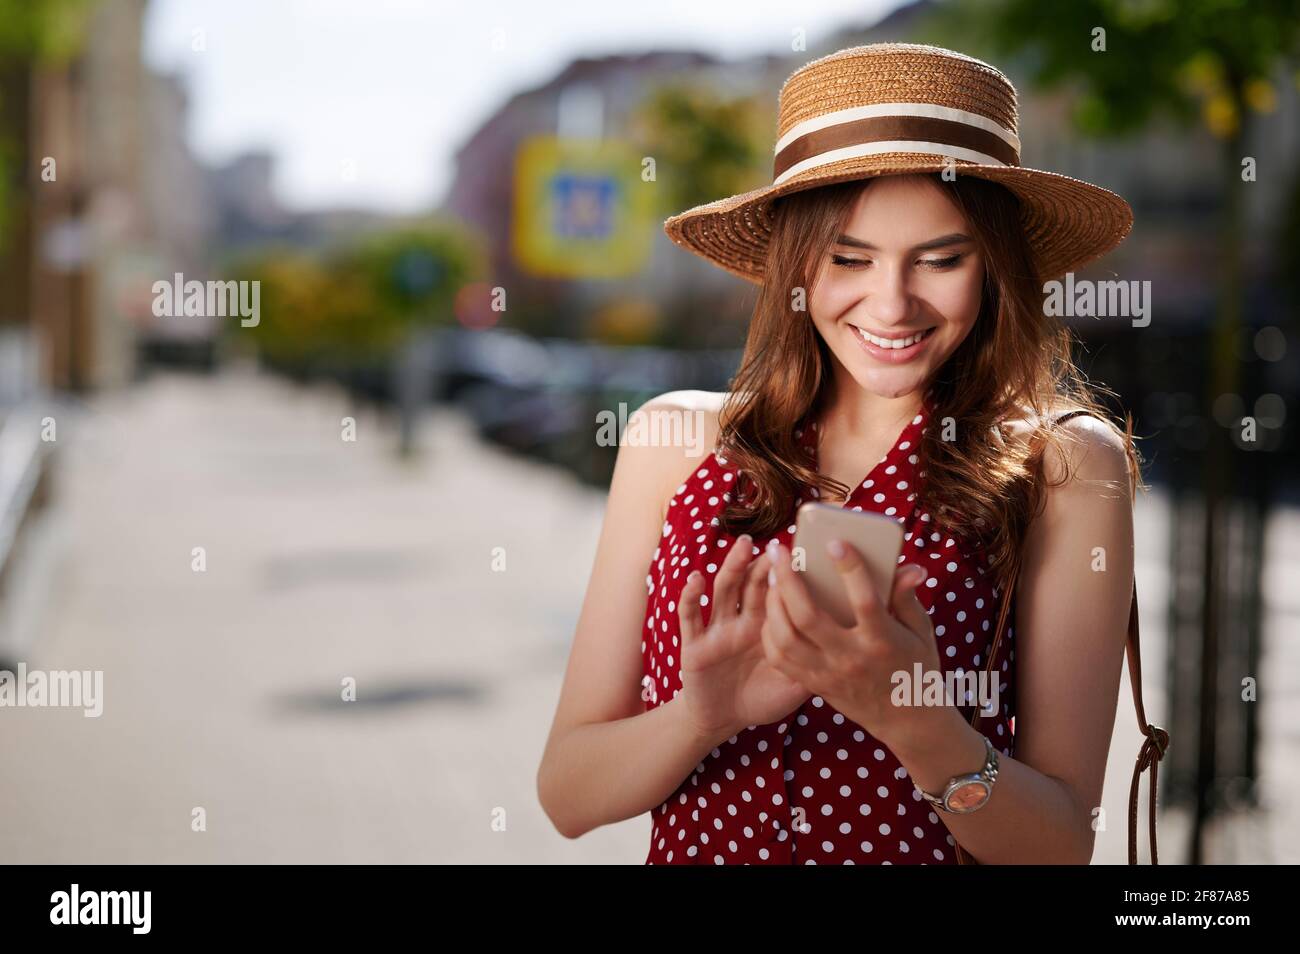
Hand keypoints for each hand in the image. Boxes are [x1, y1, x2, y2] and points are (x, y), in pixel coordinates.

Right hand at [678, 534, 810, 741]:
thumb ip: (818, 663)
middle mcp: (742, 619)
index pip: (777, 592)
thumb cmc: (762, 697)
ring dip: (732, 565)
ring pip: (724, 590)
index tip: (804, 553)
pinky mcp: (694, 644)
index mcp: (767, 624)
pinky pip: (690, 617)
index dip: (788, 574)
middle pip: (753, 583)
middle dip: (763, 562)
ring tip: (744, 546)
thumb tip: (855, 646)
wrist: (724, 718)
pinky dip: (690, 596)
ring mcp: (718, 628)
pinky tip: (696, 579)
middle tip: (777, 544)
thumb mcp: (795, 684)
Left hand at [760, 538, 945, 750]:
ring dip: (773, 603)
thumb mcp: (921, 631)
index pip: (865, 601)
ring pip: (787, 638)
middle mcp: (852, 658)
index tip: (835, 543)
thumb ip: (906, 598)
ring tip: (773, 577)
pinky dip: (770, 631)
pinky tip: (772, 610)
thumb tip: (908, 567)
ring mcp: (829, 674)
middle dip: (789, 578)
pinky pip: (780, 658)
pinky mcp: (814, 685)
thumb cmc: (916, 665)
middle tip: (778, 550)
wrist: (907, 720)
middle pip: (809, 616)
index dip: (851, 570)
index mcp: (883, 641)